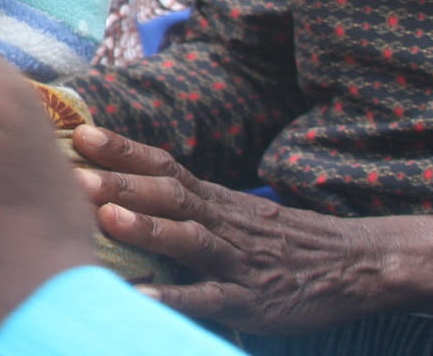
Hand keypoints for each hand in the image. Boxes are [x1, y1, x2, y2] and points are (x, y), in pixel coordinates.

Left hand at [72, 125, 382, 332]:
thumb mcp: (235, 211)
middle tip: (75, 175)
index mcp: (215, 199)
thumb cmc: (283, 239)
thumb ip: (187, 200)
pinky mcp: (250, 300)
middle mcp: (221, 222)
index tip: (81, 133)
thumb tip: (120, 185)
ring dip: (147, 229)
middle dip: (121, 184)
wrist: (357, 264)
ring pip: (189, 239)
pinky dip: (175, 299)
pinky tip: (141, 300)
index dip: (123, 149)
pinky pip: (209, 299)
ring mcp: (236, 261)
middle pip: (169, 195)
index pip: (164, 165)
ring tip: (106, 220)